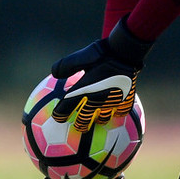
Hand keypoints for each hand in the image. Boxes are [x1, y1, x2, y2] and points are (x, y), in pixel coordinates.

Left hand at [50, 18, 152, 132]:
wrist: (125, 52)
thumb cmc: (101, 53)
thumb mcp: (80, 56)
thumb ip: (65, 66)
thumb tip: (54, 73)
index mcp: (83, 90)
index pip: (66, 108)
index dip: (60, 115)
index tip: (58, 117)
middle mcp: (96, 99)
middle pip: (85, 119)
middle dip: (80, 125)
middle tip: (79, 126)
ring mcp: (112, 102)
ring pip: (103, 118)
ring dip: (99, 120)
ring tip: (98, 120)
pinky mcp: (126, 100)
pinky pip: (120, 112)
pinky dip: (117, 113)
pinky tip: (117, 111)